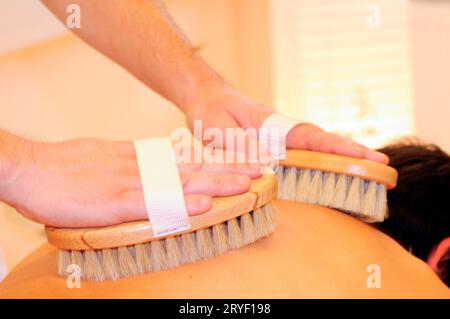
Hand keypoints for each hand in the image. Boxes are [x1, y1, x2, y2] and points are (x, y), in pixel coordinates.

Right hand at [0, 137, 260, 227]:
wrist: (30, 168)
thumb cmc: (63, 168)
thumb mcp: (103, 159)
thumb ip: (129, 165)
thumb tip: (148, 169)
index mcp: (137, 157)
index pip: (184, 157)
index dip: (213, 160)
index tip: (238, 161)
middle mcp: (140, 166)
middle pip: (192, 166)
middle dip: (227, 168)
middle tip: (258, 169)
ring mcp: (129, 183)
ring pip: (182, 181)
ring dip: (216, 182)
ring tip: (246, 183)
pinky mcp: (115, 201)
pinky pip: (155, 202)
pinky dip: (182, 202)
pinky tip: (204, 204)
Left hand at [185, 84, 388, 163]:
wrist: (204, 97)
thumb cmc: (210, 111)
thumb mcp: (217, 130)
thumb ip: (240, 147)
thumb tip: (267, 168)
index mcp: (270, 124)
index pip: (308, 136)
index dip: (336, 147)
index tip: (364, 156)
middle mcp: (280, 130)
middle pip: (320, 141)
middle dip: (351, 153)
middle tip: (383, 167)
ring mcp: (278, 137)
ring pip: (314, 148)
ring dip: (340, 159)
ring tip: (369, 171)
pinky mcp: (273, 144)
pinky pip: (299, 154)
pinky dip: (320, 161)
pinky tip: (332, 171)